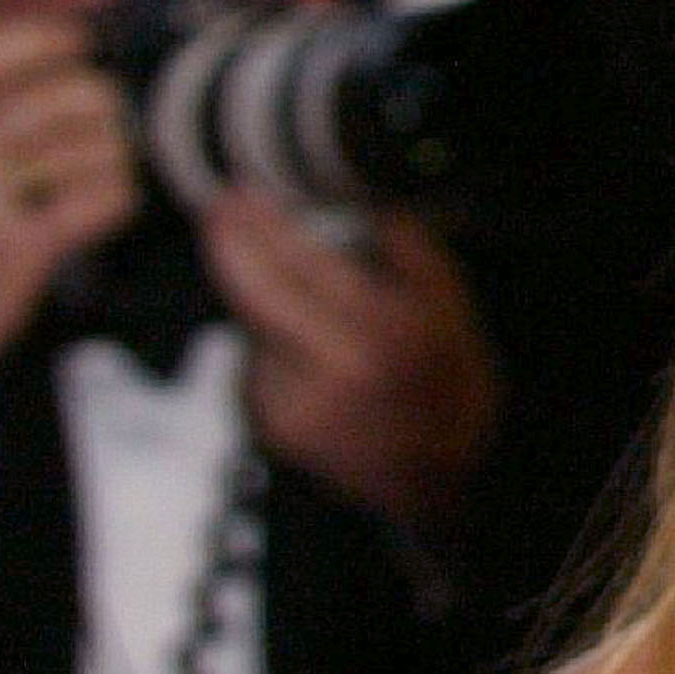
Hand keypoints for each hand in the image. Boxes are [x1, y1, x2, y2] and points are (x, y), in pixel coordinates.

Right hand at [0, 15, 138, 368]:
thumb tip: (62, 40)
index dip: (43, 39)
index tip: (79, 39)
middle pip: (69, 98)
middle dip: (100, 105)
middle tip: (103, 118)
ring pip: (99, 146)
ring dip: (109, 156)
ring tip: (89, 173)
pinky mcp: (15, 245)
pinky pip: (106, 197)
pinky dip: (113, 201)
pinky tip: (91, 212)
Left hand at [199, 194, 499, 532]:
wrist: (440, 479)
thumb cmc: (451, 387)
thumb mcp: (456, 312)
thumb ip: (414, 254)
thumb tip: (370, 208)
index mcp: (382, 333)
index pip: (300, 267)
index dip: (261, 228)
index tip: (240, 194)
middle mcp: (333, 368)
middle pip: (255, 293)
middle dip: (229, 245)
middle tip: (218, 207)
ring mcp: (298, 402)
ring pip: (257, 329)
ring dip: (256, 295)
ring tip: (274, 278)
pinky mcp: (278, 425)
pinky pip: (262, 363)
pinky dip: (273, 340)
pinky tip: (300, 339)